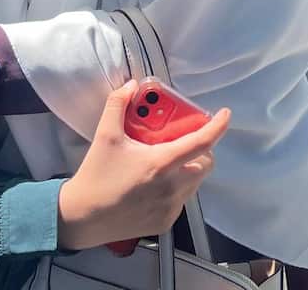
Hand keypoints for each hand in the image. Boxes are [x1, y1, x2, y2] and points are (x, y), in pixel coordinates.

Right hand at [57, 82, 229, 250]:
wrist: (83, 217)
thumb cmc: (96, 174)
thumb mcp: (106, 135)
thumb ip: (117, 105)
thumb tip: (131, 85)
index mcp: (161, 163)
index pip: (201, 143)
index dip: (217, 127)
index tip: (225, 114)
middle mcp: (171, 187)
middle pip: (205, 164)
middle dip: (202, 150)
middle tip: (184, 140)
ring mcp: (170, 207)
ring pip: (195, 183)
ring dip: (189, 168)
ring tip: (167, 160)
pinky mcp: (165, 222)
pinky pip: (182, 200)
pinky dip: (177, 187)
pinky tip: (156, 183)